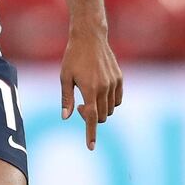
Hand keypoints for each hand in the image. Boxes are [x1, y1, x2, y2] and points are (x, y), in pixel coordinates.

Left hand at [60, 31, 122, 150]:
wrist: (90, 38)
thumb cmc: (73, 57)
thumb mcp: (64, 77)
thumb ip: (66, 98)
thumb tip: (65, 117)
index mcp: (89, 89)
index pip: (91, 117)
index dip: (90, 133)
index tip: (91, 147)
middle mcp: (104, 88)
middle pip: (101, 116)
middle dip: (90, 116)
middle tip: (78, 104)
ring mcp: (114, 83)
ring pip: (110, 109)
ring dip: (100, 109)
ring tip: (88, 95)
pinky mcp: (120, 78)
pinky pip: (118, 100)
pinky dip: (110, 102)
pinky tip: (100, 93)